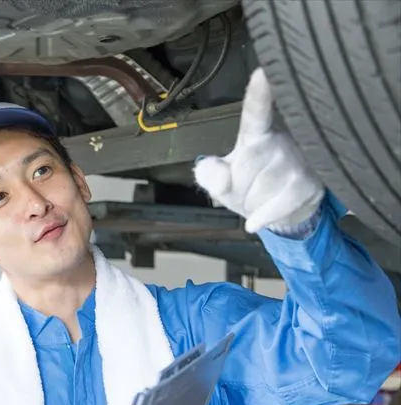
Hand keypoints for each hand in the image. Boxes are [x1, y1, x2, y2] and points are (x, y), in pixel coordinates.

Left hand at [193, 68, 324, 232]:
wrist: (282, 213)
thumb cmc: (250, 188)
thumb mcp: (222, 181)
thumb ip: (209, 175)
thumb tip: (209, 172)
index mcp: (254, 134)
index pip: (255, 111)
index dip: (259, 93)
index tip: (263, 71)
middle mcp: (280, 139)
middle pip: (244, 170)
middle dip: (239, 189)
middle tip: (250, 188)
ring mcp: (298, 160)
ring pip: (259, 189)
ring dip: (253, 203)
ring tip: (262, 197)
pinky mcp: (309, 182)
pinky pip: (276, 205)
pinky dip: (263, 217)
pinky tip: (258, 220)